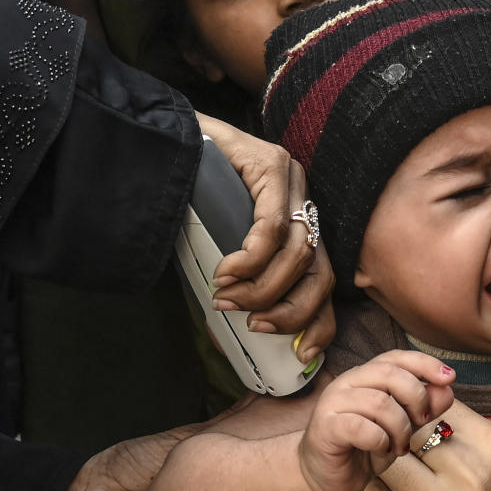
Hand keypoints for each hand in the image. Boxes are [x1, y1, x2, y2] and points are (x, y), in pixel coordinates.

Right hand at [195, 112, 335, 362]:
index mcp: (300, 222)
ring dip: (262, 289)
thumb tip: (246, 324)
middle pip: (321, 274)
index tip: (303, 353)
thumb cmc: (191, 195)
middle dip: (291, 312)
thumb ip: (244, 275)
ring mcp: (292, 180)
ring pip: (299, 254)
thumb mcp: (224, 244)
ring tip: (227, 297)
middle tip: (253, 324)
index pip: (325, 280)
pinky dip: (250, 260)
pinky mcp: (271, 166)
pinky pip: (271, 228)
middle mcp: (305, 200)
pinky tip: (226, 271)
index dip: (321, 322)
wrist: (166, 137)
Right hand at [300, 350, 455, 490]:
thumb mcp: (402, 428)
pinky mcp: (325, 427)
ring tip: (399, 447)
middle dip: (416, 399)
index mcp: (366, 376)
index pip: (397, 357)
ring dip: (399, 428)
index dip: (424, 363)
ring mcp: (333, 402)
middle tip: (420, 423)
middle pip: (391, 374)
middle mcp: (348, 382)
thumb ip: (423, 408)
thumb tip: (448, 389)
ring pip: (379, 402)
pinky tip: (380, 451)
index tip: (450, 377)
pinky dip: (380, 442)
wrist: (325, 477)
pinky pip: (362, 427)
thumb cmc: (364, 449)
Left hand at [359, 394, 490, 490]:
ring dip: (382, 454)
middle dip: (401, 428)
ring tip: (391, 461)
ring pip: (387, 455)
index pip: (440, 402)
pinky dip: (370, 484)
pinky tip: (382, 485)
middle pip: (410, 425)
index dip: (426, 406)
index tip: (426, 419)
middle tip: (401, 438)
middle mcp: (469, 474)